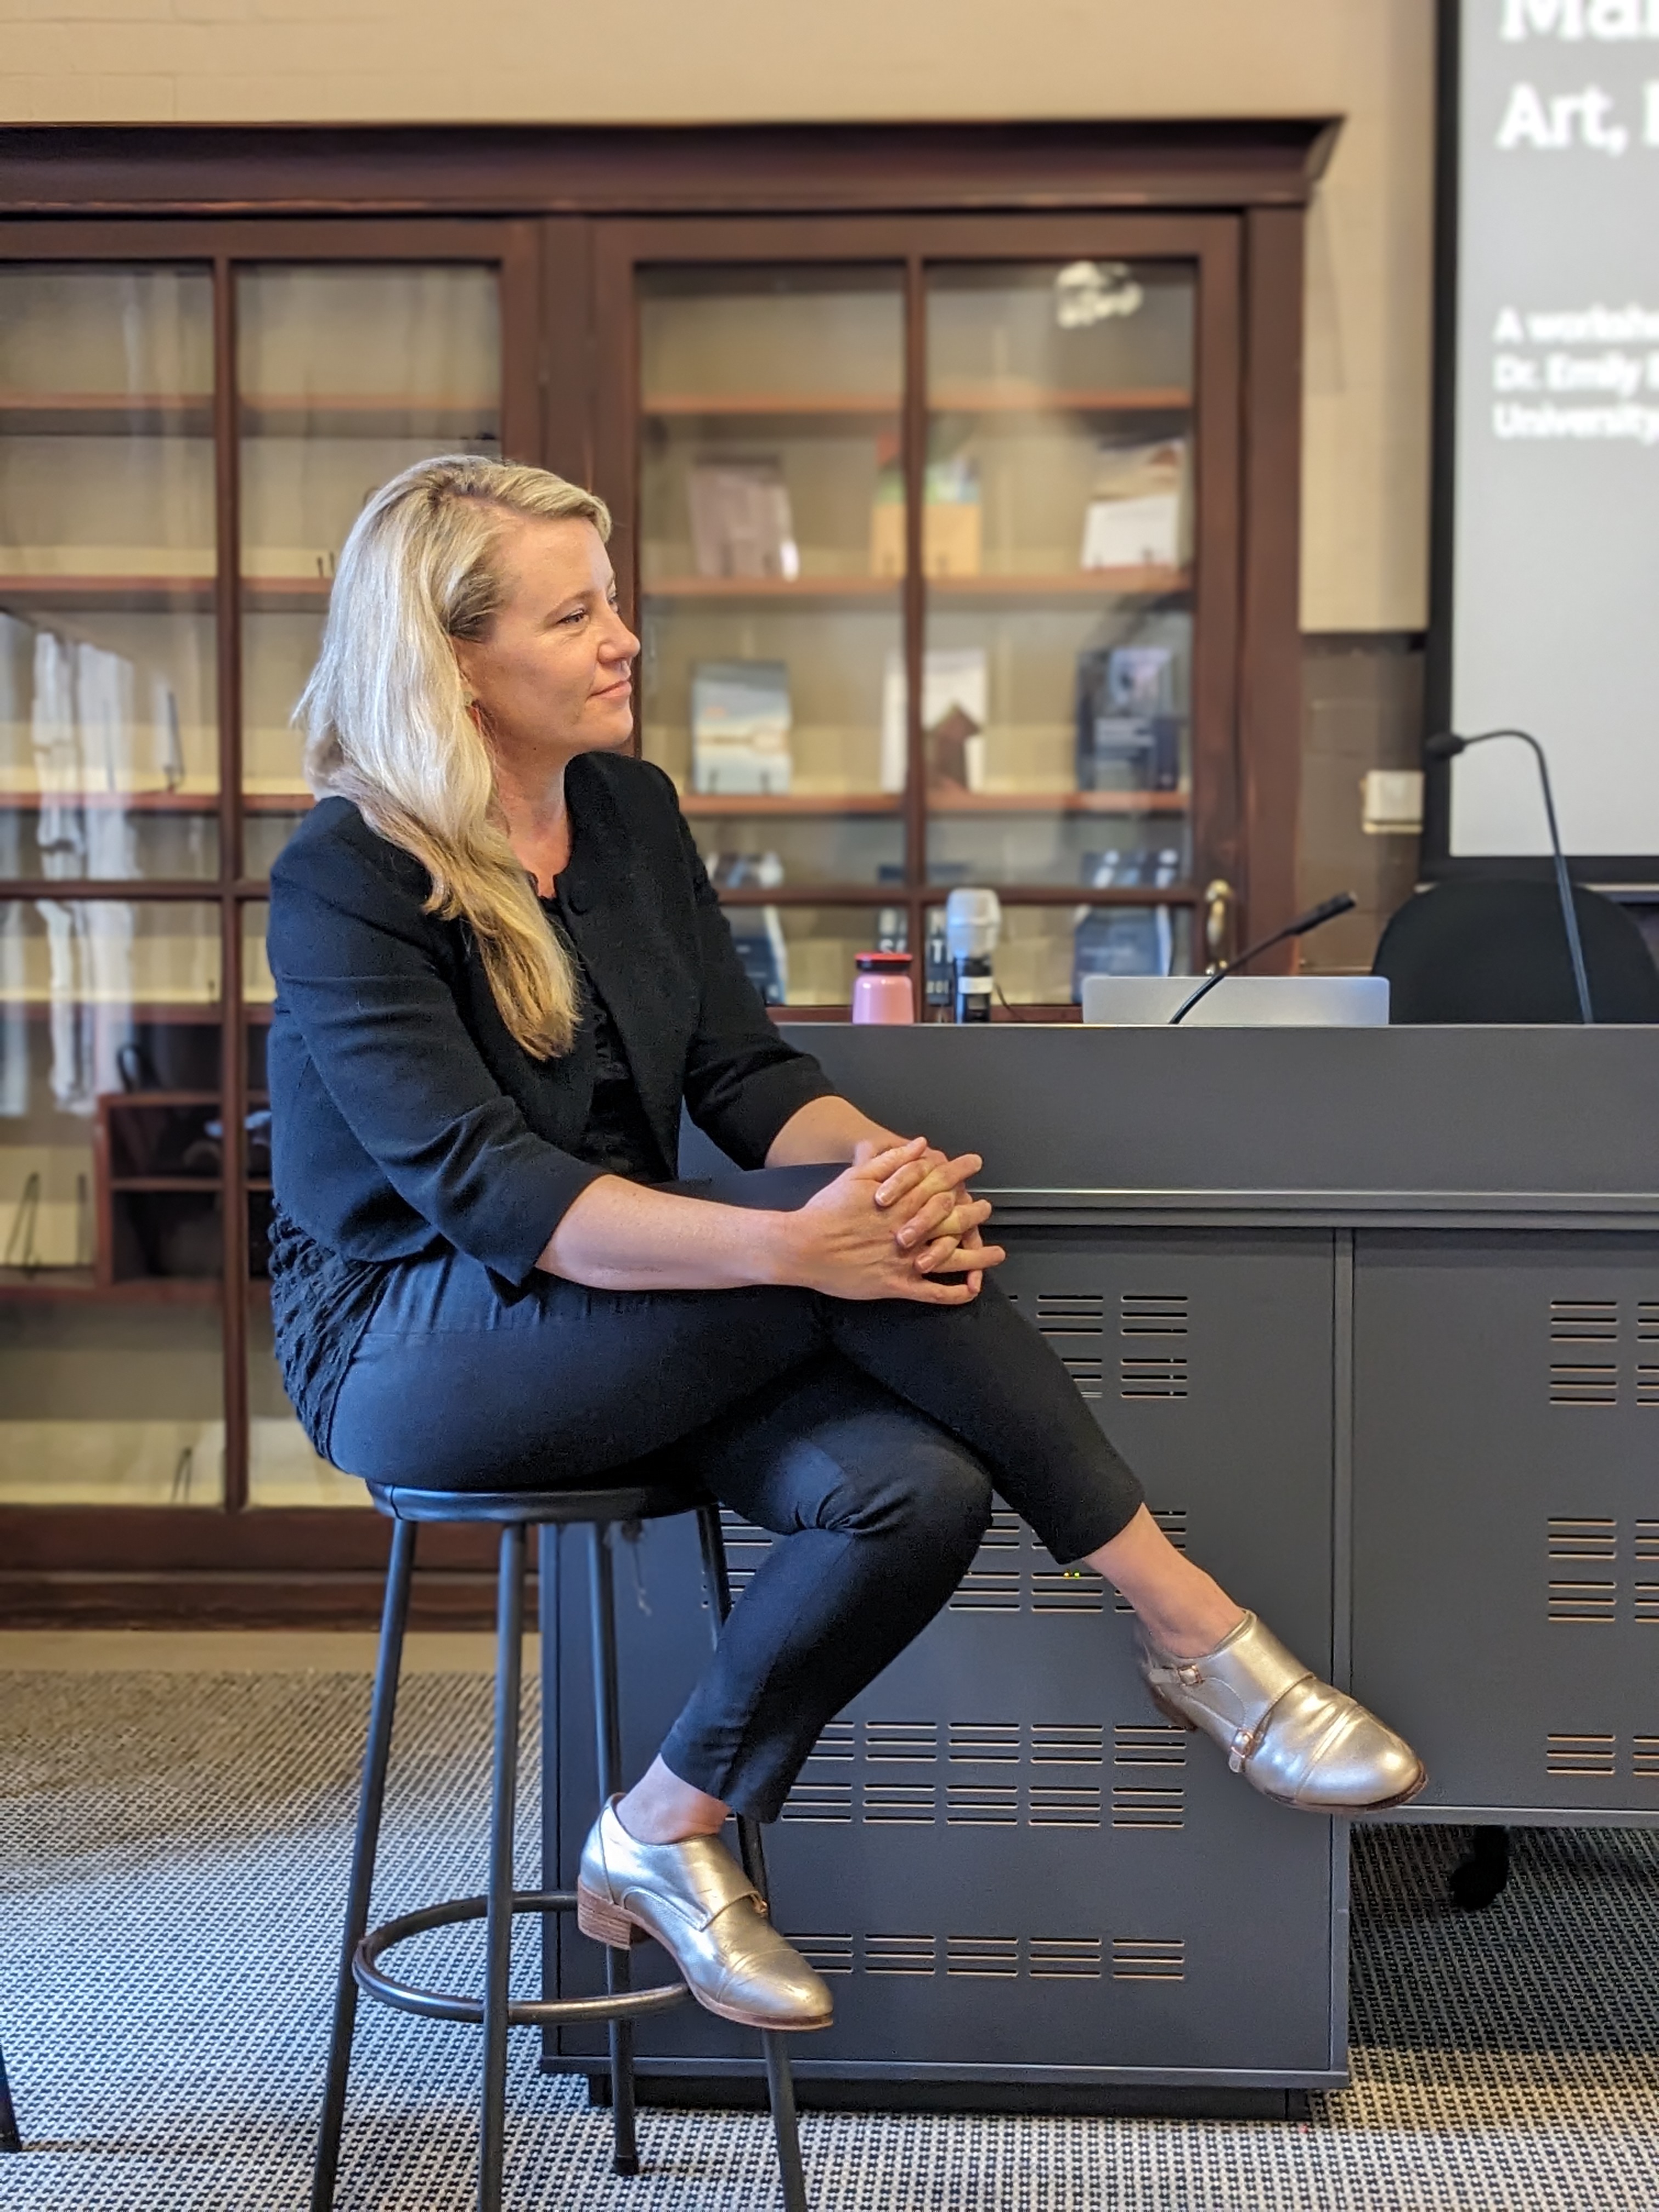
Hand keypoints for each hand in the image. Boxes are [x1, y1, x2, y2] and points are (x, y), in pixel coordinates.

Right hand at [776, 1139, 994, 1304]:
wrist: (802, 1246)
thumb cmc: (825, 1211)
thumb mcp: (856, 1175)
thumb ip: (892, 1160)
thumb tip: (919, 1145)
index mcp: (901, 1201)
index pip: (940, 1183)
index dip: (960, 1172)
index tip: (974, 1163)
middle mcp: (909, 1230)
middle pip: (954, 1219)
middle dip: (975, 1212)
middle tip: (988, 1208)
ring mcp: (905, 1260)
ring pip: (952, 1258)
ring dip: (978, 1256)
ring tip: (996, 1253)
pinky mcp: (895, 1285)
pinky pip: (932, 1292)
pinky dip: (953, 1293)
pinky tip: (969, 1291)